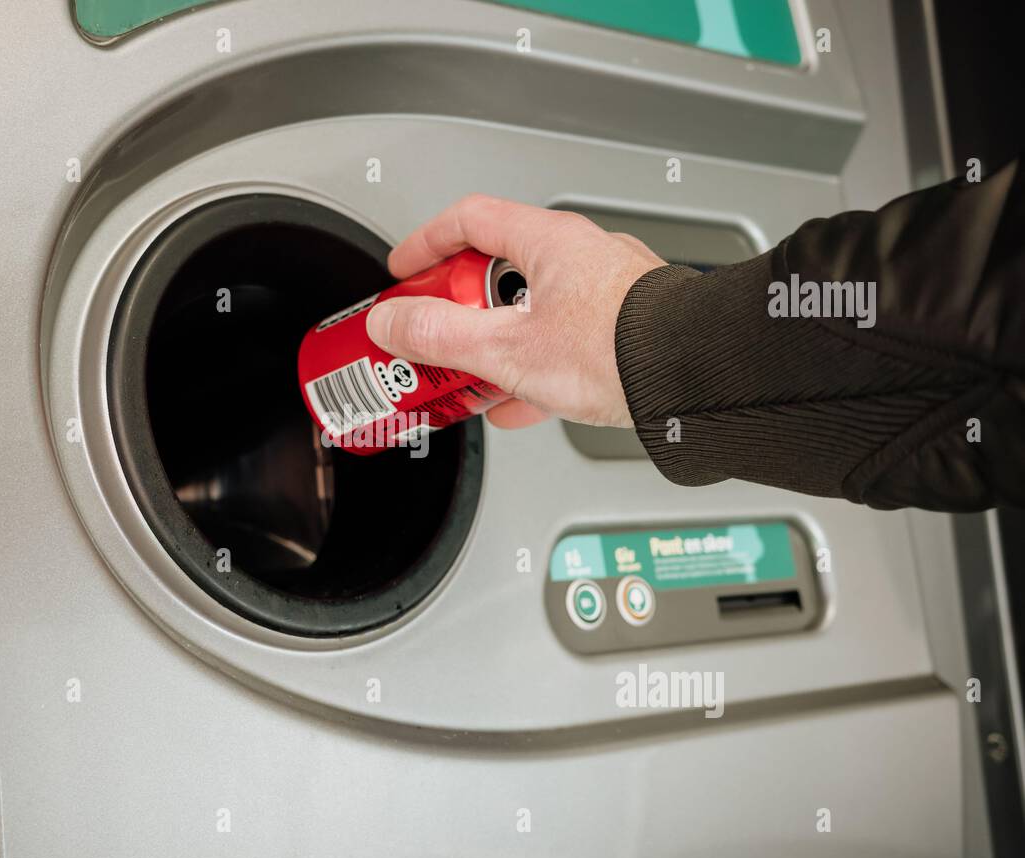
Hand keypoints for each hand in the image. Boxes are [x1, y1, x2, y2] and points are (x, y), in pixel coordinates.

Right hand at [365, 194, 665, 428]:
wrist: (699, 380)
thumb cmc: (622, 350)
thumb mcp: (508, 348)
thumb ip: (440, 335)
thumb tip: (392, 324)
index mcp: (550, 242)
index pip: (470, 220)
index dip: (427, 243)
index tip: (404, 270)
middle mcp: (583, 258)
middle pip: (498, 272)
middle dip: (457, 310)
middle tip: (433, 336)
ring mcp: (608, 294)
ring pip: (532, 313)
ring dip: (495, 345)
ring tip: (472, 378)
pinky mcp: (626, 332)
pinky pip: (565, 345)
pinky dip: (533, 370)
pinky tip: (521, 403)